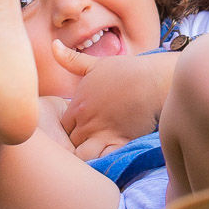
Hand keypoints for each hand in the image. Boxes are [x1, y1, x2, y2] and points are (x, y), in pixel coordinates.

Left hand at [53, 47, 174, 159]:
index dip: (69, 131)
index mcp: (78, 105)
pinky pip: (103, 159)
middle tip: (85, 146)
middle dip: (76, 145)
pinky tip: (106, 159)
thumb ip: (71, 60)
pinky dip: (101, 162)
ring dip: (85, 157)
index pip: (62, 127)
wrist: (154, 80)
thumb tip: (53, 45)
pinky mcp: (119, 141)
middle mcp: (86, 121)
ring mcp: (102, 132)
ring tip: (93, 155)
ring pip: (81, 155)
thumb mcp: (95, 64)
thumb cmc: (127, 71)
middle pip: (70, 143)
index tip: (81, 130)